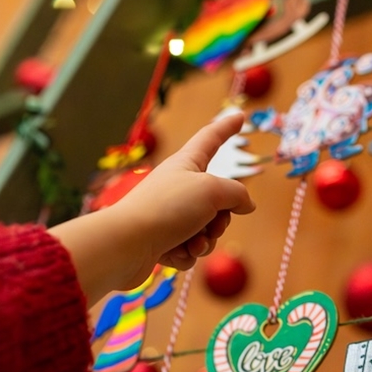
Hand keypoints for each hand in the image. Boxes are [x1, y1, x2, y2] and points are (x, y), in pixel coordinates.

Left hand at [50, 113, 254, 301]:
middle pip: (217, 200)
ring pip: (206, 229)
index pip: (211, 139)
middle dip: (222, 218)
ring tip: (193, 243)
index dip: (226, 128)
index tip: (239, 118)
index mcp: (186, 164)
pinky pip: (189, 249)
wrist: (126, 244)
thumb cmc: (168, 207)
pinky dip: (187, 254)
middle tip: (212, 224)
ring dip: (206, 240)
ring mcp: (169, 215)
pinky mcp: (161, 241)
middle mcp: (178, 187)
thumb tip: (246, 205)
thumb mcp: (213, 191)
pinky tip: (174, 253)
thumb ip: (237, 194)